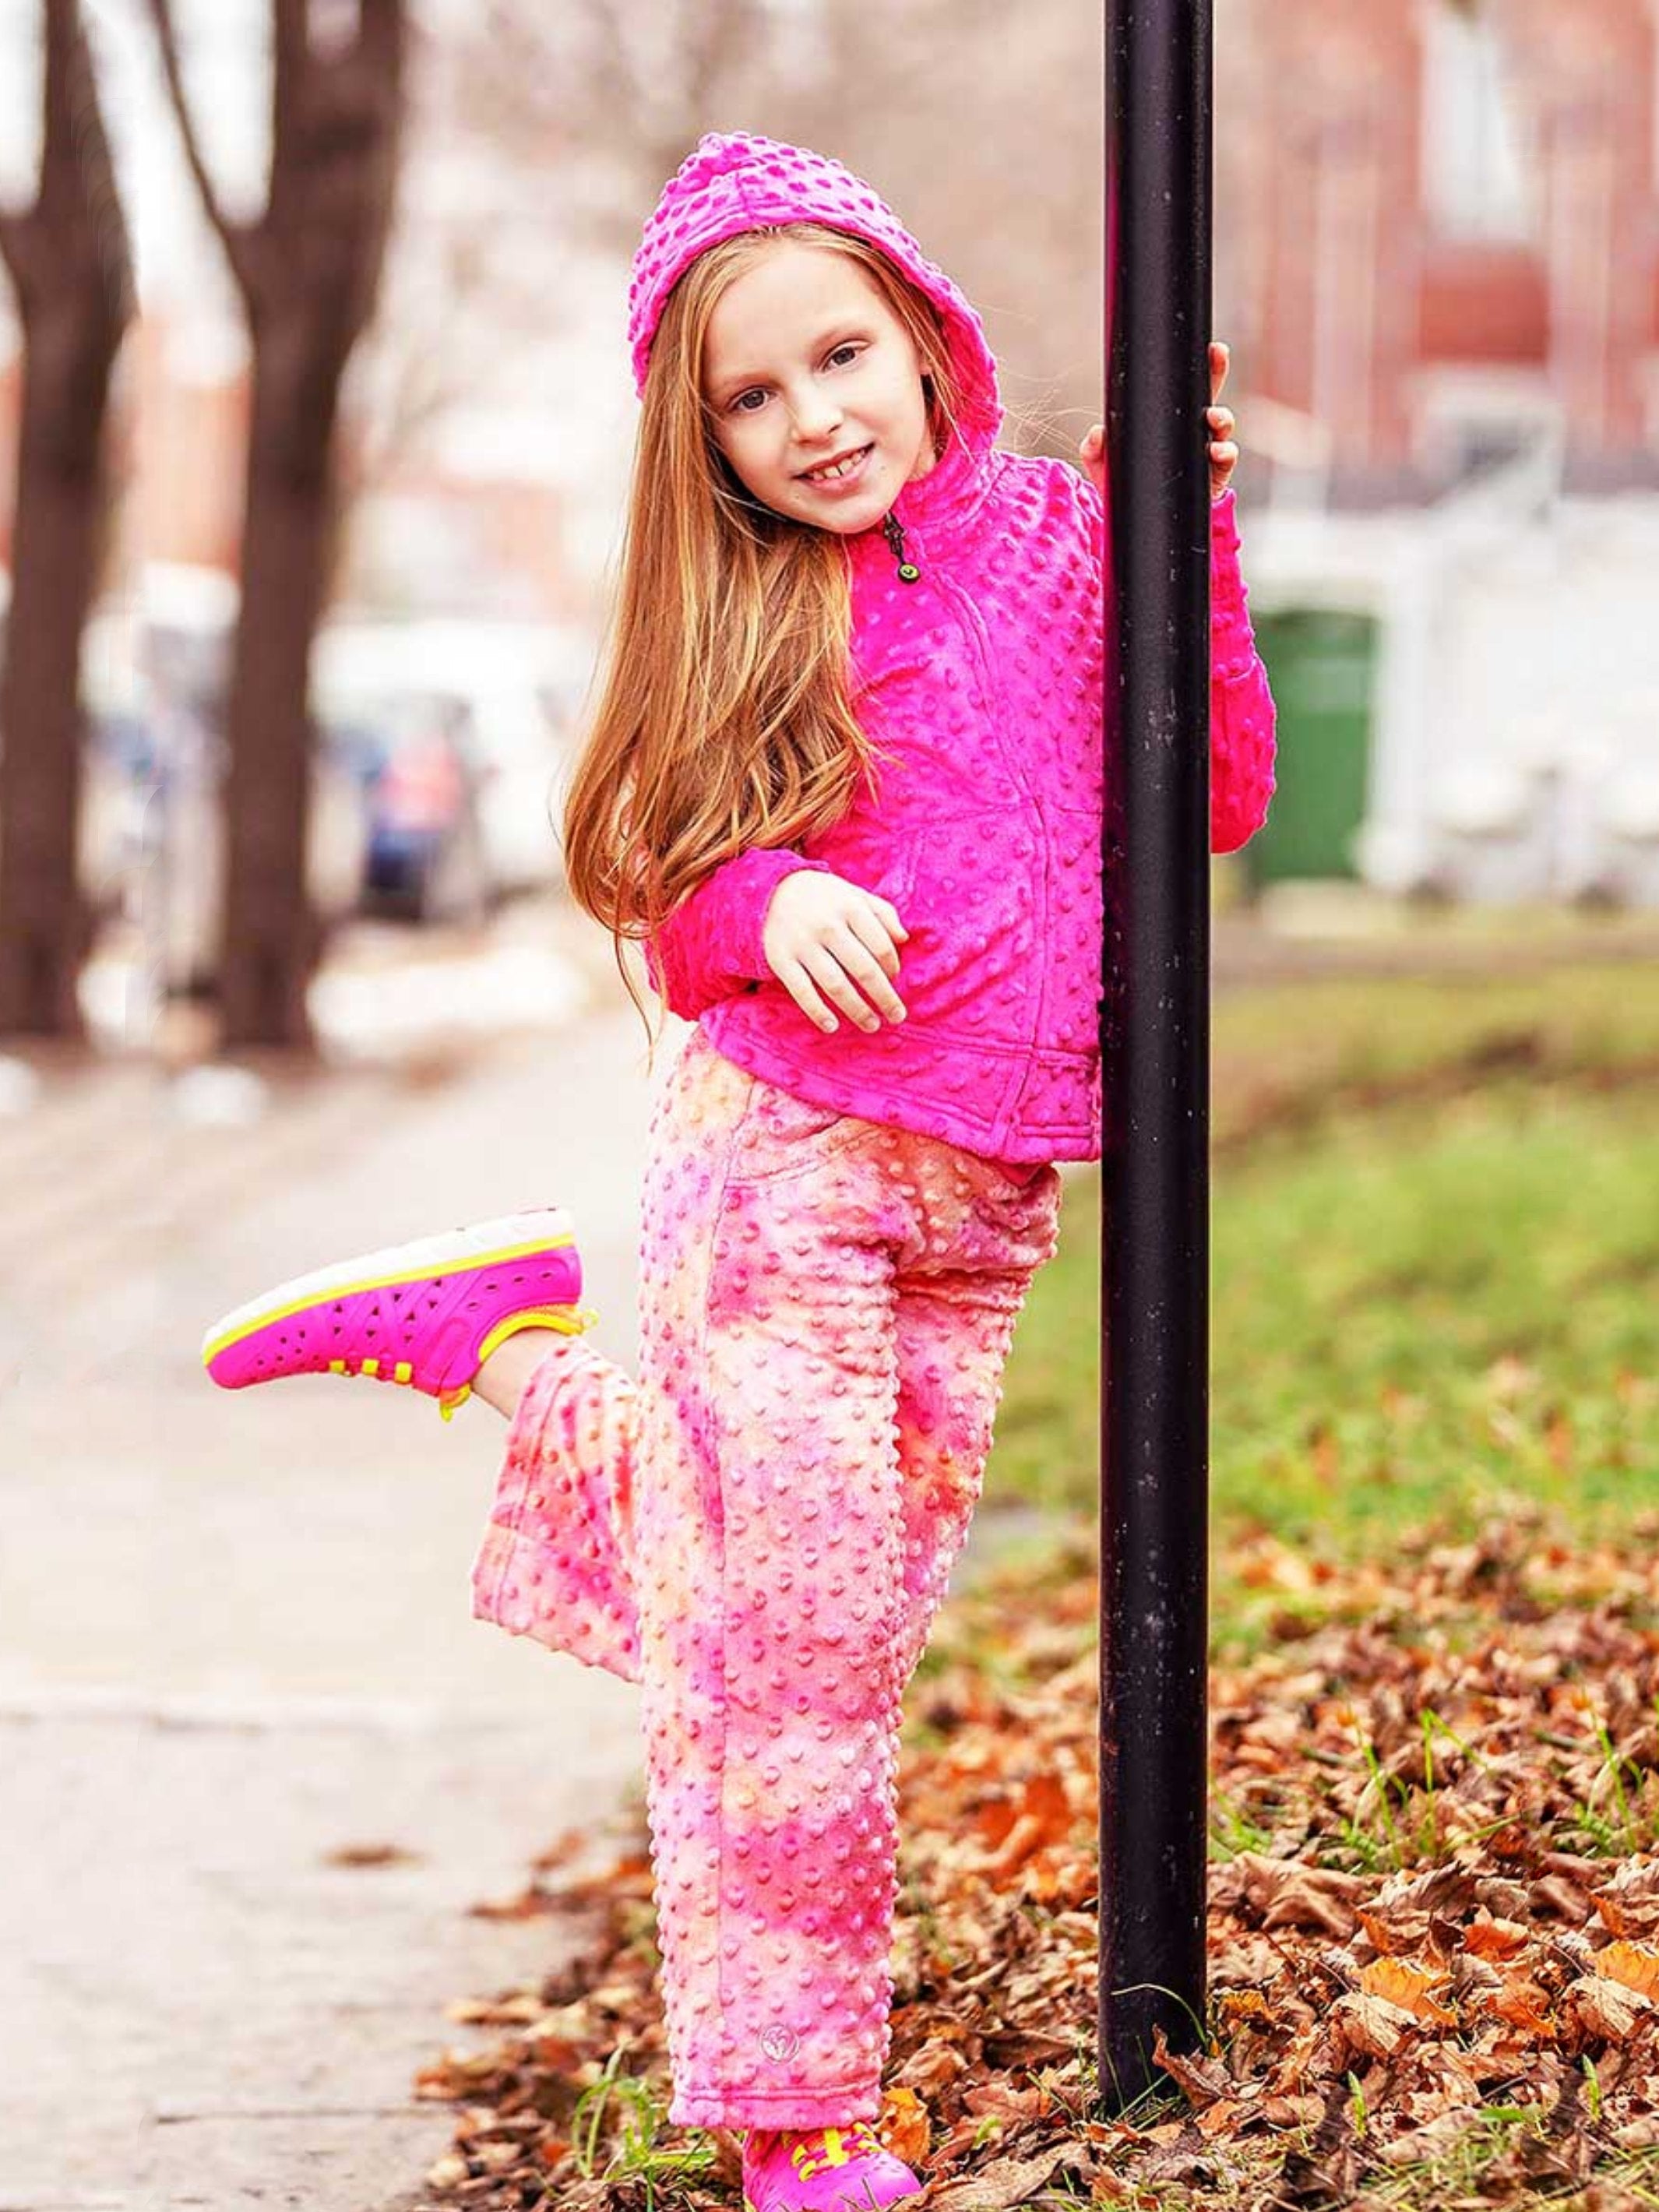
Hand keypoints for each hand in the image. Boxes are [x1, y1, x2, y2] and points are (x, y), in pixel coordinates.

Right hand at [762, 870, 908, 1033]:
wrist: (768, 892)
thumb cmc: (822, 898)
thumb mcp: (853, 894)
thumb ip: (882, 912)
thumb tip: (904, 938)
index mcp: (850, 907)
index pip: (881, 945)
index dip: (893, 967)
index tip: (894, 979)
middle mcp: (827, 926)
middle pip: (863, 969)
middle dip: (884, 997)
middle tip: (897, 1016)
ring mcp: (802, 944)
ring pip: (835, 984)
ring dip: (857, 1010)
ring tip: (872, 1025)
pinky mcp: (780, 959)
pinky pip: (801, 991)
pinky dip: (817, 1011)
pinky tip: (832, 1026)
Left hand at [1077, 338, 1240, 502]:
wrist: (1134, 523)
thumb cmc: (1124, 485)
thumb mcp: (1104, 466)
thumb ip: (1095, 449)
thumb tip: (1097, 433)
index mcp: (1171, 423)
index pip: (1187, 389)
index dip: (1199, 366)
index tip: (1206, 347)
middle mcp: (1191, 435)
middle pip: (1209, 398)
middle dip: (1217, 373)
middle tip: (1218, 355)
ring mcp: (1203, 457)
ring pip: (1222, 431)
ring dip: (1222, 419)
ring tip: (1213, 418)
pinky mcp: (1210, 481)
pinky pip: (1224, 465)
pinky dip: (1225, 454)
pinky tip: (1218, 450)